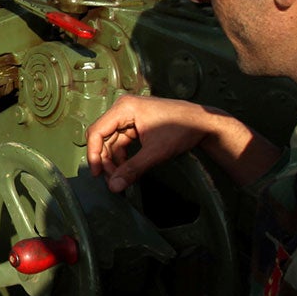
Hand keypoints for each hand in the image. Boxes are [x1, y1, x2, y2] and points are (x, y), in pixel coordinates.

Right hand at [86, 96, 222, 191]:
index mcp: (124, 108)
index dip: (93, 154)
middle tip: (112, 179)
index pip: (97, 131)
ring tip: (120, 177)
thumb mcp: (155, 152)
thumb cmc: (181, 131)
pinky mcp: (136, 122)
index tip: (97, 174)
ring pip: (111, 140)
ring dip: (113, 159)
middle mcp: (123, 108)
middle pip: (102, 136)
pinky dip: (122, 155)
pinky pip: (121, 140)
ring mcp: (129, 115)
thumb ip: (132, 169)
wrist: (203, 123)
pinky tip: (127, 168)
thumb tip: (114, 187)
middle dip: (105, 159)